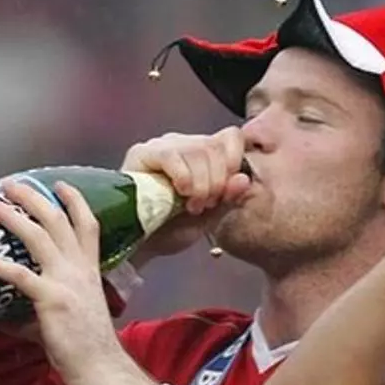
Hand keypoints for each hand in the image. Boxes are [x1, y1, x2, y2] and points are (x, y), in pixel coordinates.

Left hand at [0, 179, 124, 378]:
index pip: (87, 226)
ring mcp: (65, 281)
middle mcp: (79, 268)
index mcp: (89, 270)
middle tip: (11, 184)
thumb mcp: (70, 313)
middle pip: (58, 220)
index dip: (74, 201)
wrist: (99, 365)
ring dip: (11, 216)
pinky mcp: (50, 298)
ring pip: (38, 236)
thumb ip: (38, 307)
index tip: (60, 185)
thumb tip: (2, 315)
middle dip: (33, 197)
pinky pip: (18, 274)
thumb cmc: (87, 345)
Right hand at [121, 127, 251, 266]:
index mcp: (205, 154)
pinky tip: (180, 193)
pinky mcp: (142, 153)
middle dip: (217, 182)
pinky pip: (172, 155)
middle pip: (216, 146)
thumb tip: (244, 179)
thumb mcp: (209, 217)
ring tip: (190, 206)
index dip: (234, 161)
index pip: (231, 137)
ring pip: (198, 150)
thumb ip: (228, 198)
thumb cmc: (173, 229)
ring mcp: (164, 146)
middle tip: (203, 206)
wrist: (141, 246)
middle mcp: (185, 143)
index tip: (226, 191)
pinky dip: (183, 177)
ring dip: (201, 184)